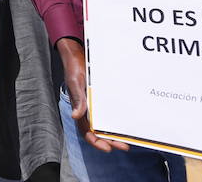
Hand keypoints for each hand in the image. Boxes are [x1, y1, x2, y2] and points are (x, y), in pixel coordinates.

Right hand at [57, 37, 129, 152]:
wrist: (78, 54)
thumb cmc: (74, 67)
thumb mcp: (76, 83)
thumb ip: (78, 99)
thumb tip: (75, 116)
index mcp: (79, 108)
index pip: (86, 131)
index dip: (96, 142)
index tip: (108, 148)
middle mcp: (87, 109)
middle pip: (97, 132)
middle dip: (109, 141)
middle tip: (124, 146)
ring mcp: (94, 104)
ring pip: (104, 124)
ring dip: (113, 133)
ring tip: (126, 139)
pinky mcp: (100, 97)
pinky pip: (108, 112)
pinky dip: (115, 119)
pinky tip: (124, 122)